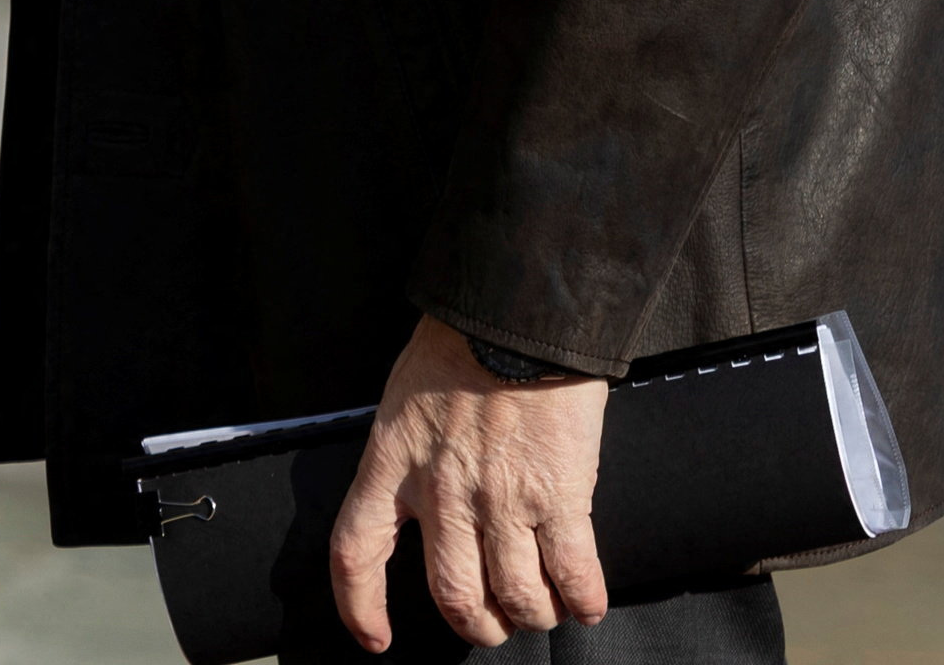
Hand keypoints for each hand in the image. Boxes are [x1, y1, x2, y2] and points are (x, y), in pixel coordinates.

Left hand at [326, 318, 610, 651]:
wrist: (516, 312)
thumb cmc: (459, 342)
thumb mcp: (404, 398)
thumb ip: (408, 454)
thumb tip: (423, 498)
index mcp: (392, 462)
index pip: (357, 552)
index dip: (360, 607)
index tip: (376, 639)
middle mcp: (443, 492)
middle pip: (451, 595)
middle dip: (475, 623)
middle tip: (492, 621)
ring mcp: (502, 498)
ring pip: (515, 595)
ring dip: (531, 615)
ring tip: (542, 609)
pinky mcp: (559, 493)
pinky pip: (572, 571)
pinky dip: (582, 599)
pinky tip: (585, 603)